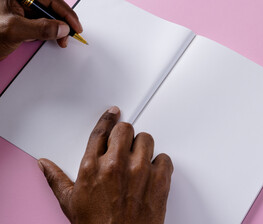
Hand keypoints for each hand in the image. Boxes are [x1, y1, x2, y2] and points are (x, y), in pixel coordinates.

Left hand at [0, 0, 82, 59]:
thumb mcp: (15, 31)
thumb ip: (41, 28)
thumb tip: (62, 28)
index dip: (66, 13)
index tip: (75, 26)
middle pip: (51, 5)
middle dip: (63, 21)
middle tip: (70, 34)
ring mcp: (20, 8)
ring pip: (48, 14)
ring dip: (58, 28)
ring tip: (61, 39)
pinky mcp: (21, 19)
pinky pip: (42, 22)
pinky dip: (50, 31)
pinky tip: (53, 38)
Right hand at [38, 106, 173, 223]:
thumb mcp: (70, 202)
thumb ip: (56, 179)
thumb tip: (44, 165)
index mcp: (92, 167)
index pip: (101, 131)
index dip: (108, 119)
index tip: (113, 112)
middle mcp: (116, 164)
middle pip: (125, 129)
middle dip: (125, 135)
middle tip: (125, 147)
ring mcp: (140, 171)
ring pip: (146, 139)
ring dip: (143, 148)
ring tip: (138, 162)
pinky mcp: (160, 179)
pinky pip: (164, 157)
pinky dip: (160, 164)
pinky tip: (152, 174)